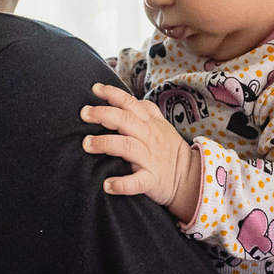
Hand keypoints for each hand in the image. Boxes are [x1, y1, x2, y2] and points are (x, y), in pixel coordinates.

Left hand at [80, 83, 200, 223]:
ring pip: (127, 146)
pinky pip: (136, 182)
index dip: (113, 94)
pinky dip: (122, 184)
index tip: (95, 88)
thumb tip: (122, 98)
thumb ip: (144, 111)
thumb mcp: (161, 125)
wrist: (189, 177)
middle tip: (84, 113)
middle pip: (126, 120)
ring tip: (87, 144)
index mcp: (150, 123)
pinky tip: (107, 185)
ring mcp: (150, 158)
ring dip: (106, 144)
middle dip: (103, 114)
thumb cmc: (168, 149)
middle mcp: (149, 137)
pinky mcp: (152, 180)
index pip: (130, 103)